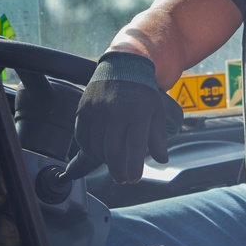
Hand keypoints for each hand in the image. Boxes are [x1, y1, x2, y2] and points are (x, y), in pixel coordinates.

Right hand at [62, 51, 181, 182]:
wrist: (123, 67)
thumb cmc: (143, 92)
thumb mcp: (157, 112)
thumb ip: (158, 137)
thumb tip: (162, 159)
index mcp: (137, 112)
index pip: (134, 147)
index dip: (133, 167)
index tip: (134, 178)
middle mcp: (115, 111)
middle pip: (113, 151)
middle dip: (119, 170)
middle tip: (124, 178)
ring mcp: (96, 111)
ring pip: (97, 148)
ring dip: (105, 161)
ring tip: (115, 162)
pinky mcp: (83, 111)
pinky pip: (82, 139)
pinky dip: (90, 149)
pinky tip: (100, 151)